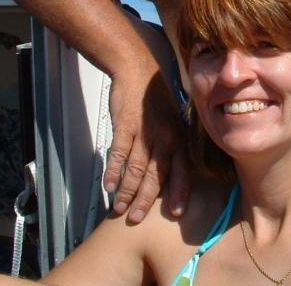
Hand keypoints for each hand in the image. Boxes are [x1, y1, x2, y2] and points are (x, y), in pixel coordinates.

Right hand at [102, 70, 189, 223]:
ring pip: (136, 168)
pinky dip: (113, 171)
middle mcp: (164, 136)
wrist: (137, 71)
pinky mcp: (125, 126)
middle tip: (137, 219)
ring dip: (126, 190)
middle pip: (156, 174)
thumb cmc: (156, 100)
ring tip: (120, 208)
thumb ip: (173, 146)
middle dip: (145, 199)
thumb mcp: (174, 121)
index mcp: (179, 137)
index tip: (176, 212)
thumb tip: (171, 174)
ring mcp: (144, 132)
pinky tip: (109, 186)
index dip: (179, 191)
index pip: (181, 169)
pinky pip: (118, 153)